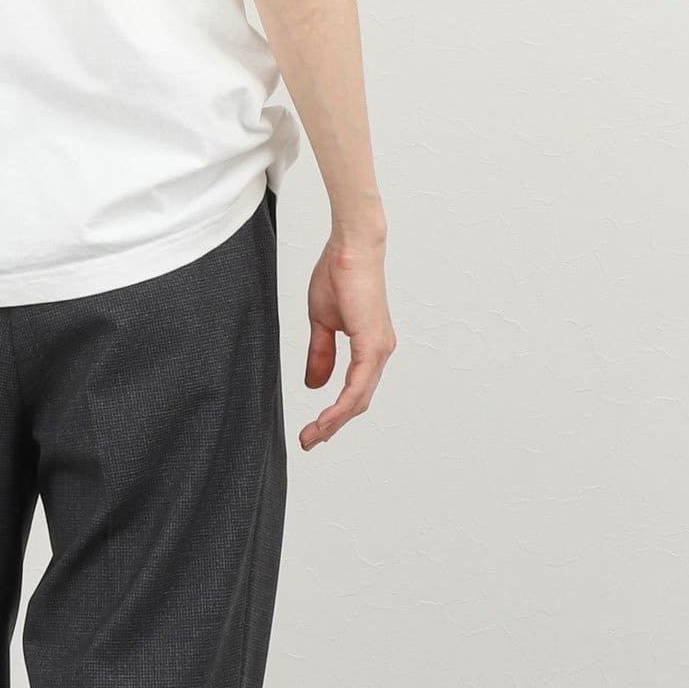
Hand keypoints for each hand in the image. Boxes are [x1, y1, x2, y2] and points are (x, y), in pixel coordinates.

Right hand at [300, 230, 395, 450]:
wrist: (350, 247)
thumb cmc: (339, 274)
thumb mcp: (322, 321)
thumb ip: (321, 353)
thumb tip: (315, 385)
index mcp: (370, 347)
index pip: (354, 390)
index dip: (334, 412)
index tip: (312, 428)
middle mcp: (380, 352)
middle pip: (358, 401)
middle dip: (333, 425)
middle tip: (308, 440)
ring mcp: (379, 349)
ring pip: (359, 399)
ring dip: (334, 421)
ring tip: (311, 436)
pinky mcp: (373, 344)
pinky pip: (358, 385)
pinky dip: (341, 405)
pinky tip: (326, 419)